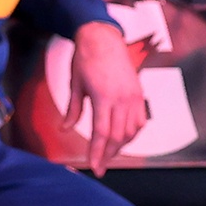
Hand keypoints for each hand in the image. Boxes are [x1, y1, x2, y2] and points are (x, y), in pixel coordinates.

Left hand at [67, 19, 149, 173]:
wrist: (103, 38)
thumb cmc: (84, 59)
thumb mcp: (74, 84)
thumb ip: (73, 110)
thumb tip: (65, 129)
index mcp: (104, 97)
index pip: (102, 133)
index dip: (98, 152)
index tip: (95, 167)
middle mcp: (123, 99)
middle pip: (118, 136)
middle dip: (108, 154)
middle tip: (100, 166)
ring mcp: (134, 97)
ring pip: (132, 131)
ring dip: (121, 145)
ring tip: (108, 153)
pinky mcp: (140, 94)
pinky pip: (140, 121)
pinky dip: (132, 133)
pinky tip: (122, 139)